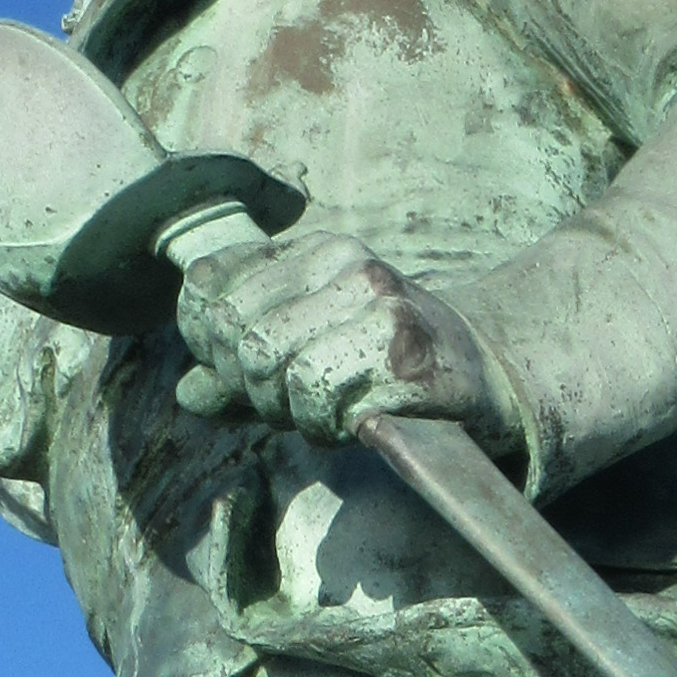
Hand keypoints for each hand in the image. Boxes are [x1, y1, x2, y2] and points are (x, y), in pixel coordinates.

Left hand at [171, 231, 530, 464]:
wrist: (486, 377)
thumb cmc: (387, 364)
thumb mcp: (310, 346)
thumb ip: (241, 369)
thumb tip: (190, 393)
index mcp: (317, 248)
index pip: (208, 287)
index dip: (204, 343)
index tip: (234, 371)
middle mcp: (350, 264)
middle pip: (241, 338)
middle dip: (253, 389)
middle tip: (290, 404)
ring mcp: (382, 307)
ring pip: (280, 370)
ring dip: (294, 413)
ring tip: (329, 412)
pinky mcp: (406, 357)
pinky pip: (325, 404)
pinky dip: (329, 427)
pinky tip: (357, 421)